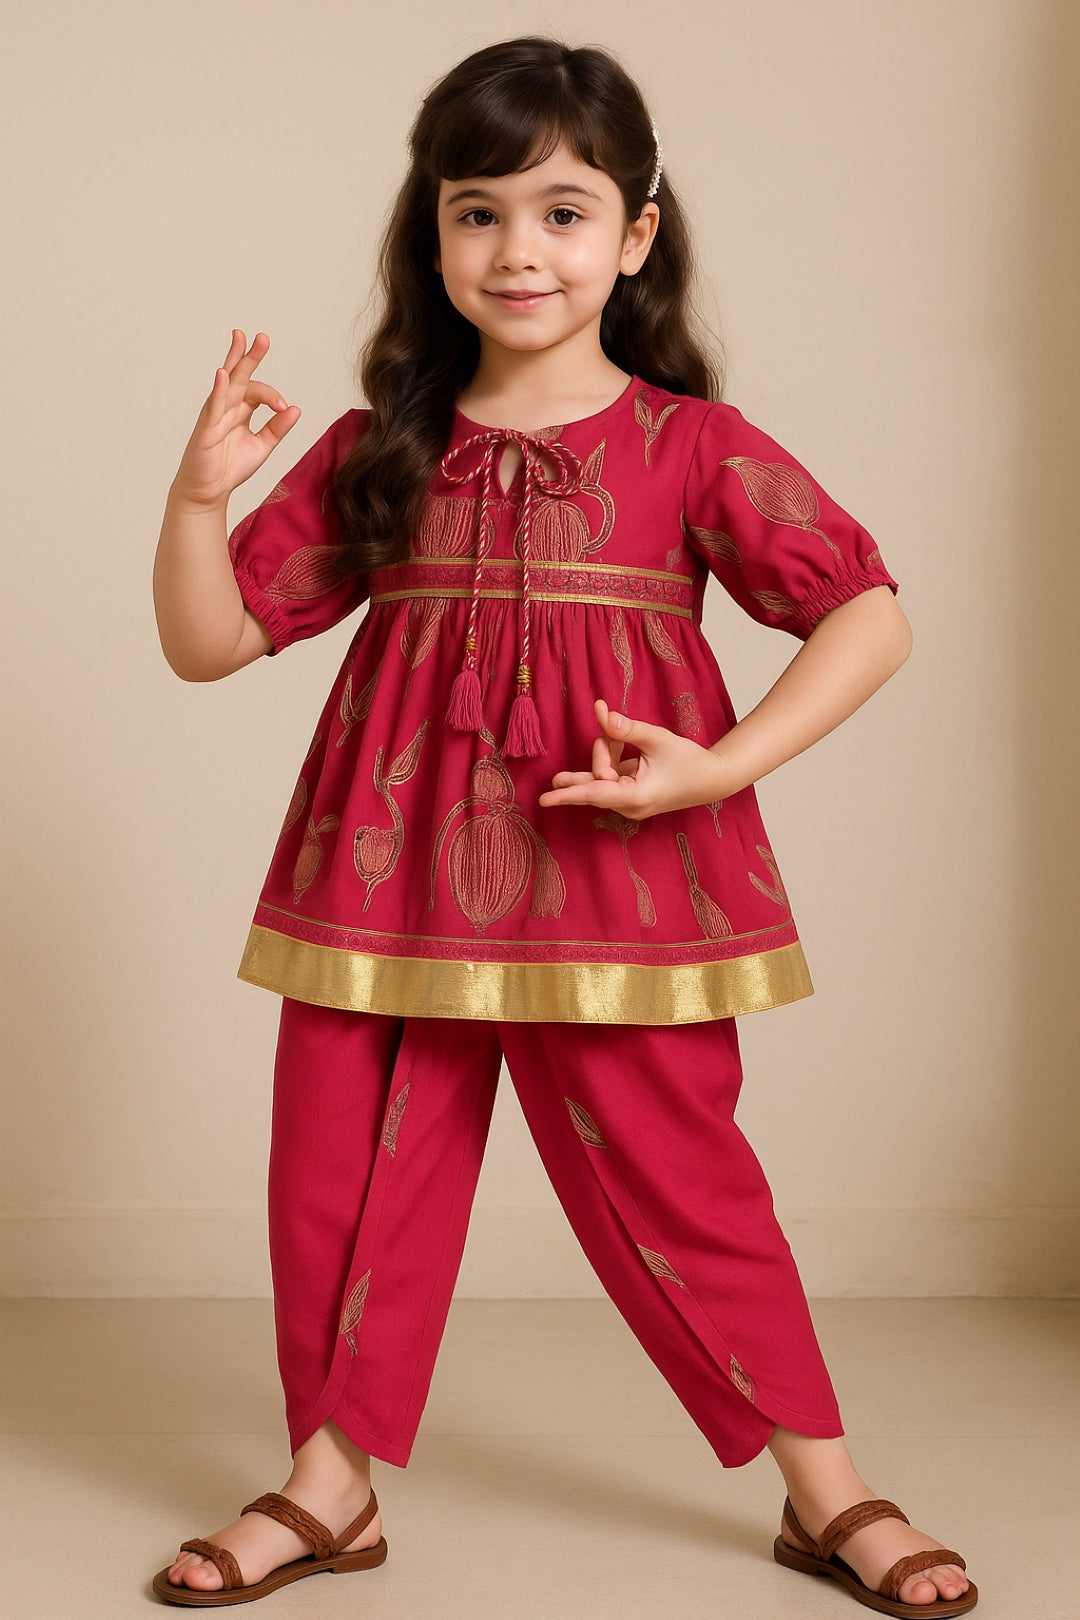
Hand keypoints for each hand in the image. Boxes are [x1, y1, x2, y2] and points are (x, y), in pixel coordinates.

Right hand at [170, 330, 300, 509]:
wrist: (208, 491)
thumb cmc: (229, 467)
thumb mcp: (262, 446)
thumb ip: (277, 428)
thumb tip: (295, 409)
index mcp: (240, 410)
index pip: (257, 391)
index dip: (273, 397)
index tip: (283, 408)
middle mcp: (226, 407)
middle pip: (240, 376)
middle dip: (251, 356)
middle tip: (263, 338)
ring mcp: (214, 414)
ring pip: (227, 383)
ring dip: (234, 361)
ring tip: (241, 338)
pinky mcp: (206, 428)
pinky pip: (214, 405)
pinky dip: (219, 389)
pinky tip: (223, 374)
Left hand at [538, 698, 728, 818]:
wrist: (712, 779)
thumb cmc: (688, 761)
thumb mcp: (657, 739)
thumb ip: (626, 728)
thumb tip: (602, 712)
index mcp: (635, 796)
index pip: (594, 793)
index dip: (568, 794)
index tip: (544, 799)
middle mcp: (629, 806)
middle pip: (595, 780)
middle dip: (597, 756)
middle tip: (575, 762)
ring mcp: (628, 804)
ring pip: (601, 776)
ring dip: (608, 753)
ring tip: (619, 736)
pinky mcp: (629, 797)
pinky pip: (610, 776)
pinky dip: (613, 759)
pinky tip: (621, 744)